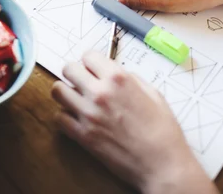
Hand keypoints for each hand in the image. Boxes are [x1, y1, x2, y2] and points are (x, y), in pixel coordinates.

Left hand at [52, 52, 215, 193]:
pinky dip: (65, 116)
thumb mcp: (153, 94)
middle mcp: (100, 93)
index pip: (88, 55)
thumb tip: (114, 71)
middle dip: (75, 73)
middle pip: (68, 69)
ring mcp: (88, 114)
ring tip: (76, 98)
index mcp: (117, 79)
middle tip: (82, 82)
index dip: (91, 62)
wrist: (164, 166)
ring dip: (66, 92)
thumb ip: (129, 78)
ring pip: (58, 90)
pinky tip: (77, 119)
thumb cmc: (163, 132)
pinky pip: (59, 117)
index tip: (94, 69)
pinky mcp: (83, 135)